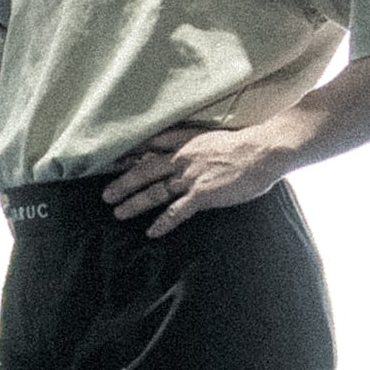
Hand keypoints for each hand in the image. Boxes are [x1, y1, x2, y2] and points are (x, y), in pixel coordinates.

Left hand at [103, 124, 285, 237]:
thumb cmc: (244, 145)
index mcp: (184, 141)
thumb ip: (194, 145)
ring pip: (155, 190)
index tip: (110, 161)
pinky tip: (152, 232)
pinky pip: (177, 211)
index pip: (148, 146)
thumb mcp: (210, 138)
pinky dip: (163, 222)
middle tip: (105, 194)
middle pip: (144, 170)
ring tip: (118, 212)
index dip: (128, 154)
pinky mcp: (202, 194)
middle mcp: (182, 157)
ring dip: (134, 202)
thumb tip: (185, 153)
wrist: (264, 151)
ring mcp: (191, 176)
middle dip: (123, 182)